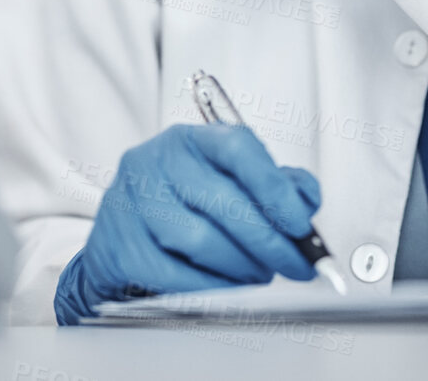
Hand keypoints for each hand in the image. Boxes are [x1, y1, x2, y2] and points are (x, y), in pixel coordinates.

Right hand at [53, 124, 322, 324]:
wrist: (121, 233)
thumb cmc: (182, 203)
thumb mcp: (228, 178)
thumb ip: (275, 183)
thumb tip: (306, 200)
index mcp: (191, 140)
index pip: (237, 148)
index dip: (274, 187)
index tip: (301, 222)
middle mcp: (156, 162)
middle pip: (223, 202)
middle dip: (270, 241)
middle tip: (296, 263)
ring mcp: (132, 203)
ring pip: (200, 242)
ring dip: (242, 267)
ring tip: (260, 274)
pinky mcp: (121, 246)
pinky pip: (175, 276)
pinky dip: (211, 288)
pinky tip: (227, 287)